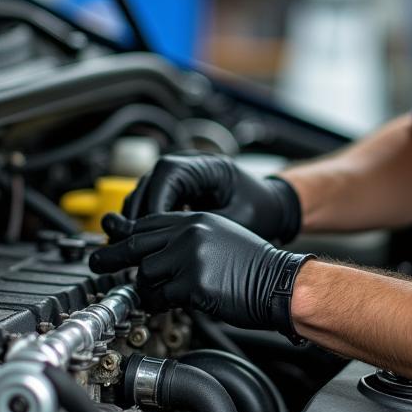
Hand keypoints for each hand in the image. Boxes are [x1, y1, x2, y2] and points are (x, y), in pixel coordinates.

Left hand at [90, 212, 311, 341]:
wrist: (282, 283)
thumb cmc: (256, 267)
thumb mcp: (220, 238)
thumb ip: (188, 240)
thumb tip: (155, 254)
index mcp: (197, 219)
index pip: (150, 222)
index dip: (127, 234)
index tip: (112, 241)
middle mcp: (190, 232)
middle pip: (137, 243)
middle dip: (112, 256)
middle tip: (97, 262)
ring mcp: (190, 256)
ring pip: (145, 273)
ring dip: (146, 289)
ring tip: (154, 297)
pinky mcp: (193, 283)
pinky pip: (160, 296)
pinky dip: (158, 304)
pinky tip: (166, 306)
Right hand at [123, 154, 301, 242]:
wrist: (274, 206)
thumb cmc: (262, 209)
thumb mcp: (238, 219)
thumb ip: (206, 228)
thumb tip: (174, 245)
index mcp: (207, 164)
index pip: (167, 173)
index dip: (155, 202)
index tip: (152, 230)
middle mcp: (190, 165)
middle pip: (150, 182)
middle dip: (141, 213)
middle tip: (138, 243)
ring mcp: (182, 177)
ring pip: (146, 192)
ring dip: (140, 218)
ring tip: (140, 246)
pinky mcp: (179, 191)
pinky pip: (153, 202)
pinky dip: (148, 221)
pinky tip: (150, 243)